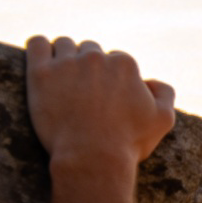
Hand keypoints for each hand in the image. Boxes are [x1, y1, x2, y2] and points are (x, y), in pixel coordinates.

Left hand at [26, 36, 174, 175]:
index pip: (117, 59)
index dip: (113, 78)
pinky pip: (36, 44)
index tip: (106, 96)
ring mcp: (67, 63)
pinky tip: (43, 64)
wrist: (93, 159)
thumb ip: (165, 93)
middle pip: (90, 50)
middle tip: (85, 92)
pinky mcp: (40, 72)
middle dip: (89, 67)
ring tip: (64, 80)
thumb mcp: (163, 120)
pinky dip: (40, 49)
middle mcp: (96, 58)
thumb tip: (150, 81)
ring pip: (64, 44)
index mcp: (125, 65)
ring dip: (65, 57)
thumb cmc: (128, 143)